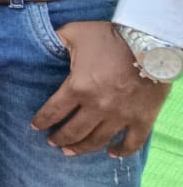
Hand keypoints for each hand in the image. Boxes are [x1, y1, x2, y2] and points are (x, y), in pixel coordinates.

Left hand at [31, 22, 172, 156]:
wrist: (150, 43)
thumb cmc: (110, 37)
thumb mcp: (75, 32)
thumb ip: (56, 40)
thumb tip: (42, 41)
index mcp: (78, 87)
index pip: (54, 111)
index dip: (42, 121)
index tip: (35, 126)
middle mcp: (98, 107)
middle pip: (74, 131)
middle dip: (60, 139)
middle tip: (52, 143)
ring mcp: (121, 116)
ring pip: (98, 141)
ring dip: (82, 149)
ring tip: (71, 152)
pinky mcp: (142, 119)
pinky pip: (132, 143)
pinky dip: (121, 151)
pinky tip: (111, 153)